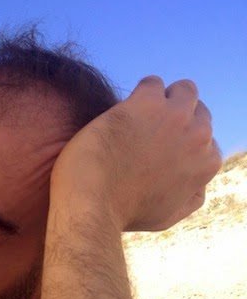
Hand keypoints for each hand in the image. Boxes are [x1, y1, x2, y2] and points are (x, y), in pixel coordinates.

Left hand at [52, 76, 221, 231]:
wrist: (92, 203)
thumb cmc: (122, 213)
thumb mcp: (167, 215)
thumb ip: (190, 197)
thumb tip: (200, 184)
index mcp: (206, 164)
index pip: (205, 141)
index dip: (181, 140)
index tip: (157, 147)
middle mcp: (199, 137)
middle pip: (197, 113)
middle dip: (175, 118)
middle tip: (145, 129)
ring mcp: (175, 117)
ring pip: (183, 91)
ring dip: (163, 98)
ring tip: (138, 113)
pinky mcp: (147, 103)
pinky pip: (152, 83)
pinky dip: (139, 92)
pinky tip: (121, 110)